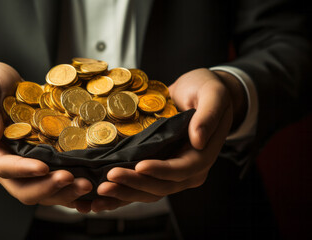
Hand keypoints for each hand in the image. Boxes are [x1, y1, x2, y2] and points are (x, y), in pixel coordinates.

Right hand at [0, 62, 92, 209]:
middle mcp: (5, 163)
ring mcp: (23, 166)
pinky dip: (69, 189)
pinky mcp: (39, 162)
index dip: (23, 170)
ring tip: (86, 185)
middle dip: (49, 188)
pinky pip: (53, 182)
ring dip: (64, 192)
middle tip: (74, 180)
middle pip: (24, 189)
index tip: (43, 167)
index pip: (3, 167)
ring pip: (41, 191)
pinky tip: (88, 186)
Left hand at [94, 68, 245, 209]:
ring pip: (147, 192)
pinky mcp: (156, 171)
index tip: (139, 166)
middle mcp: (188, 171)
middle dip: (134, 184)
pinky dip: (121, 194)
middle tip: (109, 180)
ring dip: (123, 193)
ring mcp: (171, 174)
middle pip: (160, 186)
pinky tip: (102, 199)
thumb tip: (199, 140)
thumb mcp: (213, 94)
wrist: (197, 93)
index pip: (180, 169)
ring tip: (101, 191)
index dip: (160, 170)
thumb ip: (208, 115)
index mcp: (202, 156)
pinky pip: (139, 187)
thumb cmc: (207, 90)